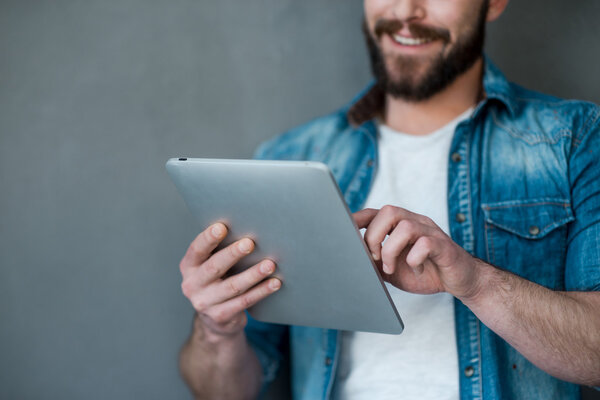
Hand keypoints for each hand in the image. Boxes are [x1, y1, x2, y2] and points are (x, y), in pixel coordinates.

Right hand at [179, 223, 280, 336]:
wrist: (215, 319)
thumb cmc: (217, 280)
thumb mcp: (211, 265)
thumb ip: (220, 250)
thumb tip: (248, 226)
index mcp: (189, 266)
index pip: (197, 250)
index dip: (208, 238)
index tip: (222, 227)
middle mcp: (192, 285)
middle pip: (214, 267)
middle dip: (233, 254)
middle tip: (250, 243)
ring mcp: (205, 303)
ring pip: (233, 286)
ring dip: (253, 274)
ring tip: (270, 264)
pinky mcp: (221, 316)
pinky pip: (245, 301)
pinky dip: (261, 291)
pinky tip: (275, 283)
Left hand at [354, 206, 485, 299]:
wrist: (460, 281)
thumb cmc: (424, 272)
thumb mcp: (392, 269)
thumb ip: (373, 262)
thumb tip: (350, 260)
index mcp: (400, 225)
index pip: (375, 212)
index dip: (357, 219)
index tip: (342, 231)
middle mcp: (415, 222)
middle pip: (388, 211)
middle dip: (374, 237)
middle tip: (374, 259)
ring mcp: (431, 232)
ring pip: (405, 226)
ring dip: (391, 250)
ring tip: (391, 268)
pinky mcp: (444, 246)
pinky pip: (426, 244)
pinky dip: (415, 260)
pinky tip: (417, 270)